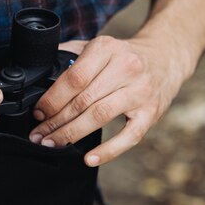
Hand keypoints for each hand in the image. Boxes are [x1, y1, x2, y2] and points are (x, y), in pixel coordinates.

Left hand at [29, 35, 188, 166]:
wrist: (166, 56)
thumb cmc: (124, 55)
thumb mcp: (99, 45)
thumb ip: (70, 54)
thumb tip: (39, 71)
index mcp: (107, 49)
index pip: (74, 78)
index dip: (52, 99)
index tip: (37, 113)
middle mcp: (126, 68)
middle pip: (83, 100)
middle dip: (56, 121)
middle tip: (38, 135)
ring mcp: (140, 92)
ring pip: (100, 116)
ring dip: (72, 134)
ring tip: (53, 144)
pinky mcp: (151, 113)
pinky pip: (128, 137)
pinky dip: (107, 151)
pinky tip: (88, 158)